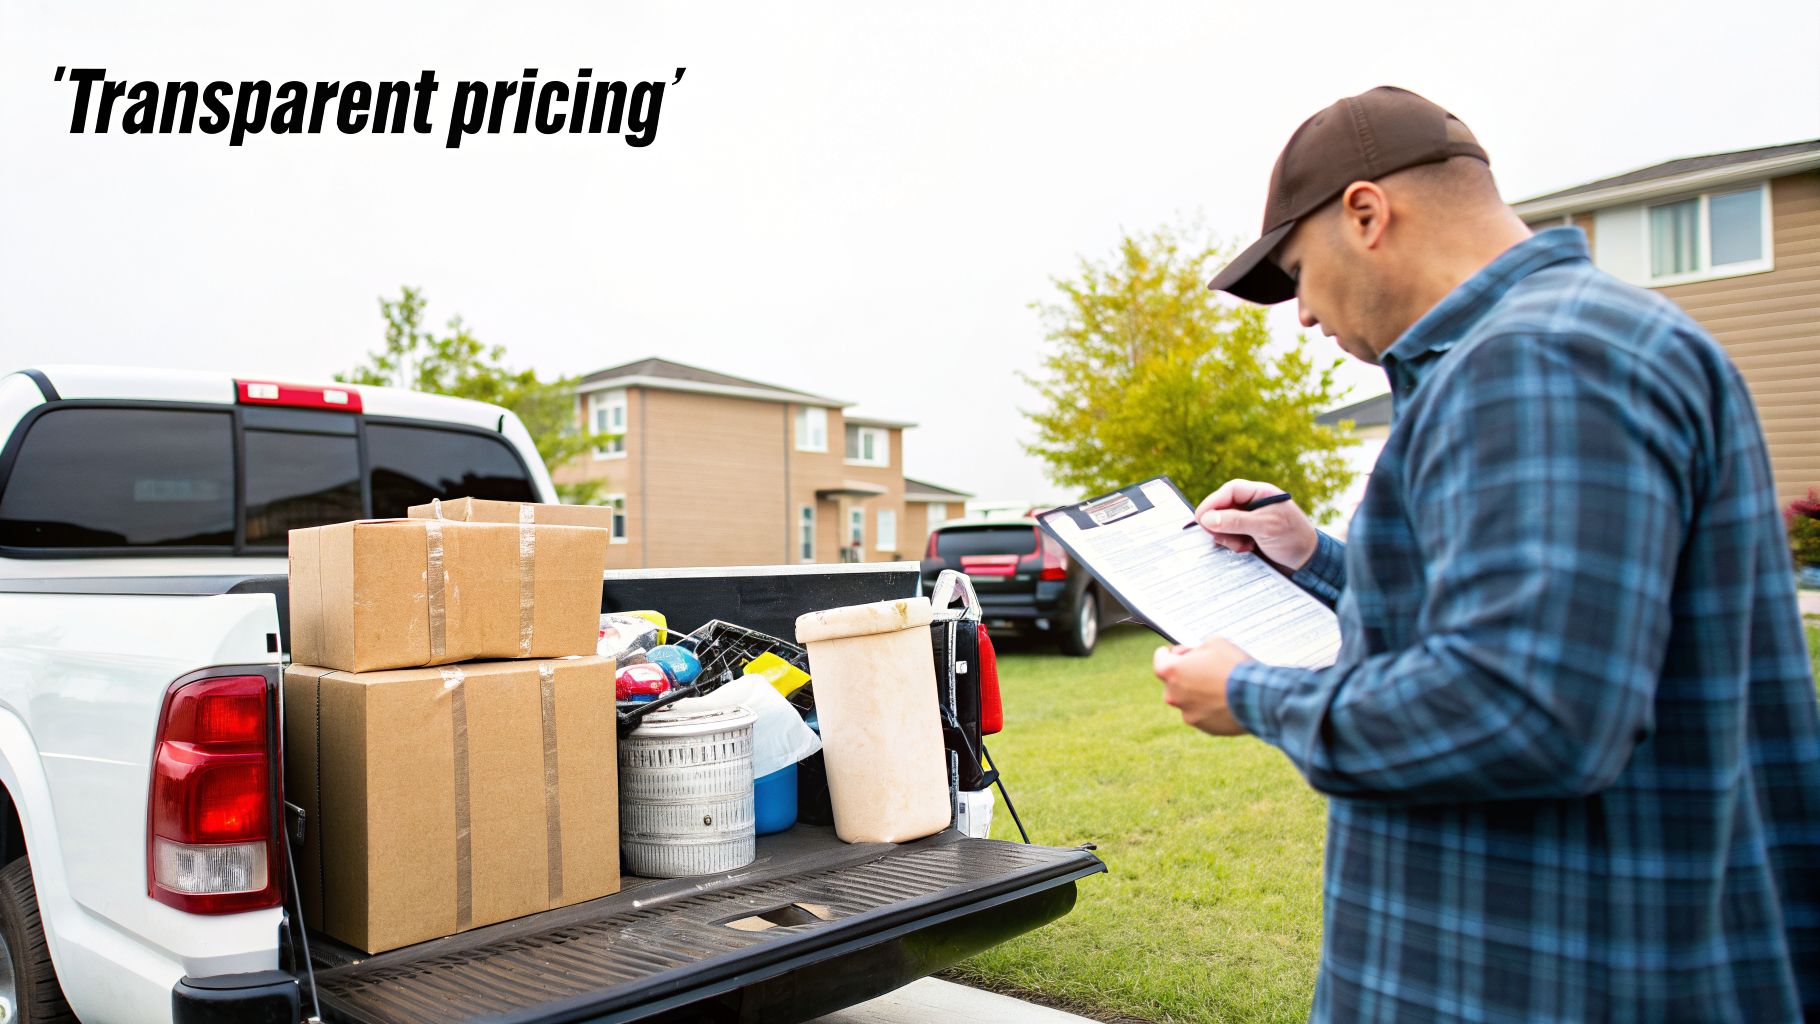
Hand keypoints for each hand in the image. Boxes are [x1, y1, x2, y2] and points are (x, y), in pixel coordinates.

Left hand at [1153, 638, 1251, 735]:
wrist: (1256, 697)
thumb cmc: (1234, 666)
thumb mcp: (1215, 642)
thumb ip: (1198, 649)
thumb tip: (1194, 655)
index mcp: (1171, 672)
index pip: (1160, 660)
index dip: (1172, 653)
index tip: (1183, 653)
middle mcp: (1174, 695)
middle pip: (1174, 682)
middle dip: (1187, 674)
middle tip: (1207, 667)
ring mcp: (1188, 714)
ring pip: (1189, 700)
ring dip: (1199, 692)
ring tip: (1222, 685)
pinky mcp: (1204, 727)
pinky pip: (1203, 714)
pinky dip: (1211, 707)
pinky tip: (1228, 700)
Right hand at [1194, 479, 1318, 571]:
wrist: (1308, 563)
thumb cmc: (1294, 539)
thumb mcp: (1265, 527)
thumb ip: (1236, 521)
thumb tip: (1207, 518)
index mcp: (1261, 494)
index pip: (1230, 491)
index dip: (1213, 502)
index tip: (1201, 518)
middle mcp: (1254, 505)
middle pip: (1223, 507)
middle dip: (1220, 523)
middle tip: (1219, 537)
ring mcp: (1250, 521)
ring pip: (1224, 524)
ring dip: (1227, 536)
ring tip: (1242, 546)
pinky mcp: (1248, 536)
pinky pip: (1229, 537)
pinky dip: (1232, 544)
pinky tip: (1245, 550)